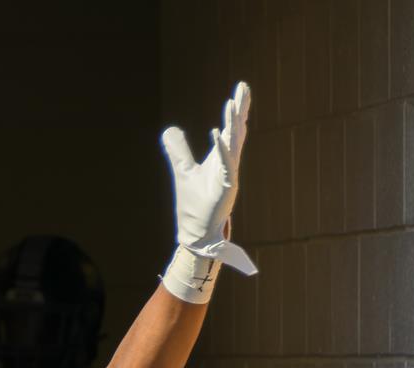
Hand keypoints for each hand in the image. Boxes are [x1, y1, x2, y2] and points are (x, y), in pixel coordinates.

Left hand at [162, 81, 254, 275]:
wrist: (197, 232)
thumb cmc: (195, 204)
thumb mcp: (183, 170)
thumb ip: (178, 150)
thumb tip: (169, 130)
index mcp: (221, 159)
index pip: (231, 129)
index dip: (235, 110)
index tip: (240, 89)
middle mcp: (228, 164)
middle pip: (236, 131)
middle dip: (240, 109)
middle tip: (244, 87)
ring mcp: (228, 175)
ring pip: (233, 144)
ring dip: (233, 124)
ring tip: (233, 103)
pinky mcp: (225, 188)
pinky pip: (225, 164)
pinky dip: (222, 149)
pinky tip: (218, 133)